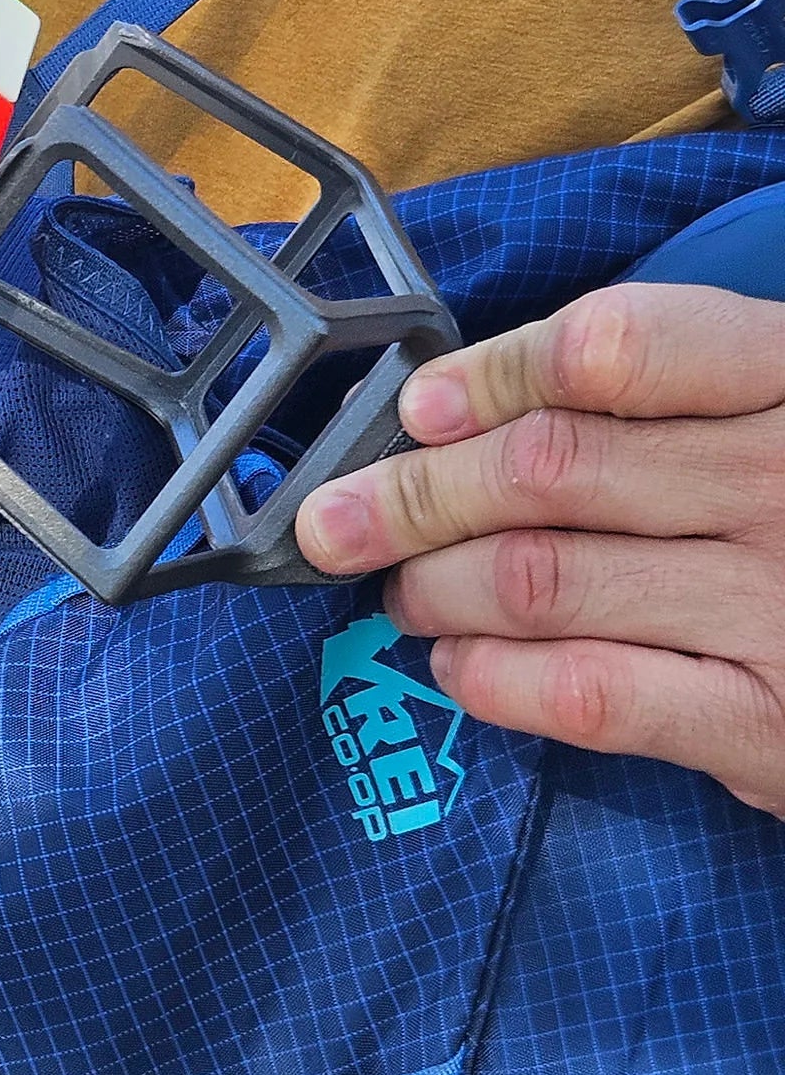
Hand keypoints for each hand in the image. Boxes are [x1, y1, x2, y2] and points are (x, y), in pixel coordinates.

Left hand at [296, 284, 784, 818]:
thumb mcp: (772, 417)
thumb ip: (651, 402)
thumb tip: (443, 413)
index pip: (618, 347)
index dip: (493, 375)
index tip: (415, 409)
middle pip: (549, 469)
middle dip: (413, 496)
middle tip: (335, 523)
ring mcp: (784, 606)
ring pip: (545, 578)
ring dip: (437, 586)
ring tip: (400, 592)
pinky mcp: (775, 726)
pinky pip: (596, 695)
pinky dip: (498, 680)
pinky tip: (458, 666)